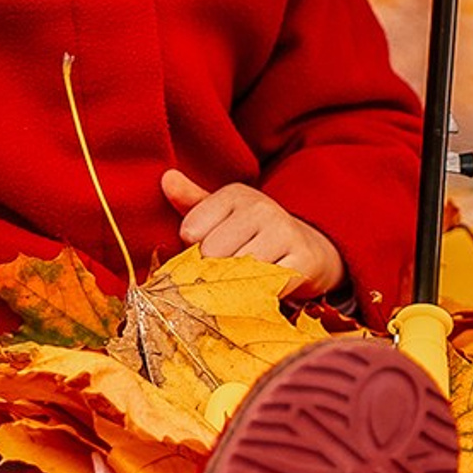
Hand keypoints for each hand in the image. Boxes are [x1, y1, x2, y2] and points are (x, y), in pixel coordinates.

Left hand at [161, 167, 343, 296]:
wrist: (306, 248)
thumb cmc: (249, 232)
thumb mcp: (220, 213)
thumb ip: (190, 201)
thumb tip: (167, 177)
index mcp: (234, 194)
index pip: (190, 230)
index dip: (192, 250)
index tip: (206, 250)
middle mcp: (260, 208)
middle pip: (212, 253)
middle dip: (211, 270)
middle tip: (224, 271)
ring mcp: (284, 233)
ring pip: (238, 270)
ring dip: (234, 284)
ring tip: (241, 280)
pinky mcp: (303, 260)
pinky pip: (266, 286)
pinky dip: (258, 295)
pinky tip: (261, 288)